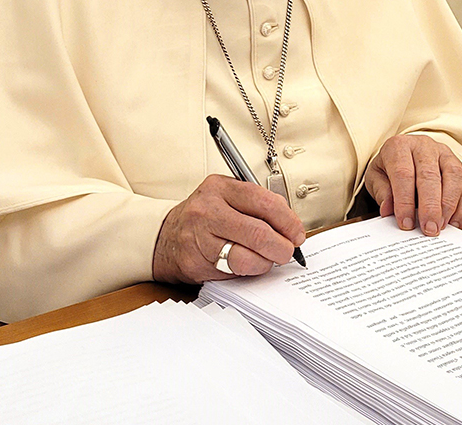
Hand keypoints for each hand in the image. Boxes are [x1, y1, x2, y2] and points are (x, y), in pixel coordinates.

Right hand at [152, 174, 305, 283]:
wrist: (164, 237)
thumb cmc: (203, 217)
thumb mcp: (226, 198)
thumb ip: (256, 206)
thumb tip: (291, 227)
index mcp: (220, 188)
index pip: (264, 202)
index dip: (288, 221)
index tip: (297, 233)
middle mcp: (207, 211)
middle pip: (259, 233)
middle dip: (282, 247)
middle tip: (287, 251)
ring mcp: (199, 238)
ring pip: (247, 258)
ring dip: (265, 263)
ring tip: (267, 259)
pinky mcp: (196, 263)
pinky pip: (233, 273)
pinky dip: (248, 271)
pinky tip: (247, 264)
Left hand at [364, 134, 461, 235]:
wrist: (403, 152)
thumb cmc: (389, 166)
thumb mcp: (376, 176)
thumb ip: (382, 192)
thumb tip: (388, 211)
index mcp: (399, 146)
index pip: (403, 174)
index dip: (405, 201)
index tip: (406, 223)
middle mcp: (424, 146)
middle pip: (429, 175)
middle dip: (430, 206)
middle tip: (429, 228)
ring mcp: (444, 154)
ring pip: (452, 177)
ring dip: (449, 205)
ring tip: (441, 226)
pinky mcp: (458, 166)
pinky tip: (455, 223)